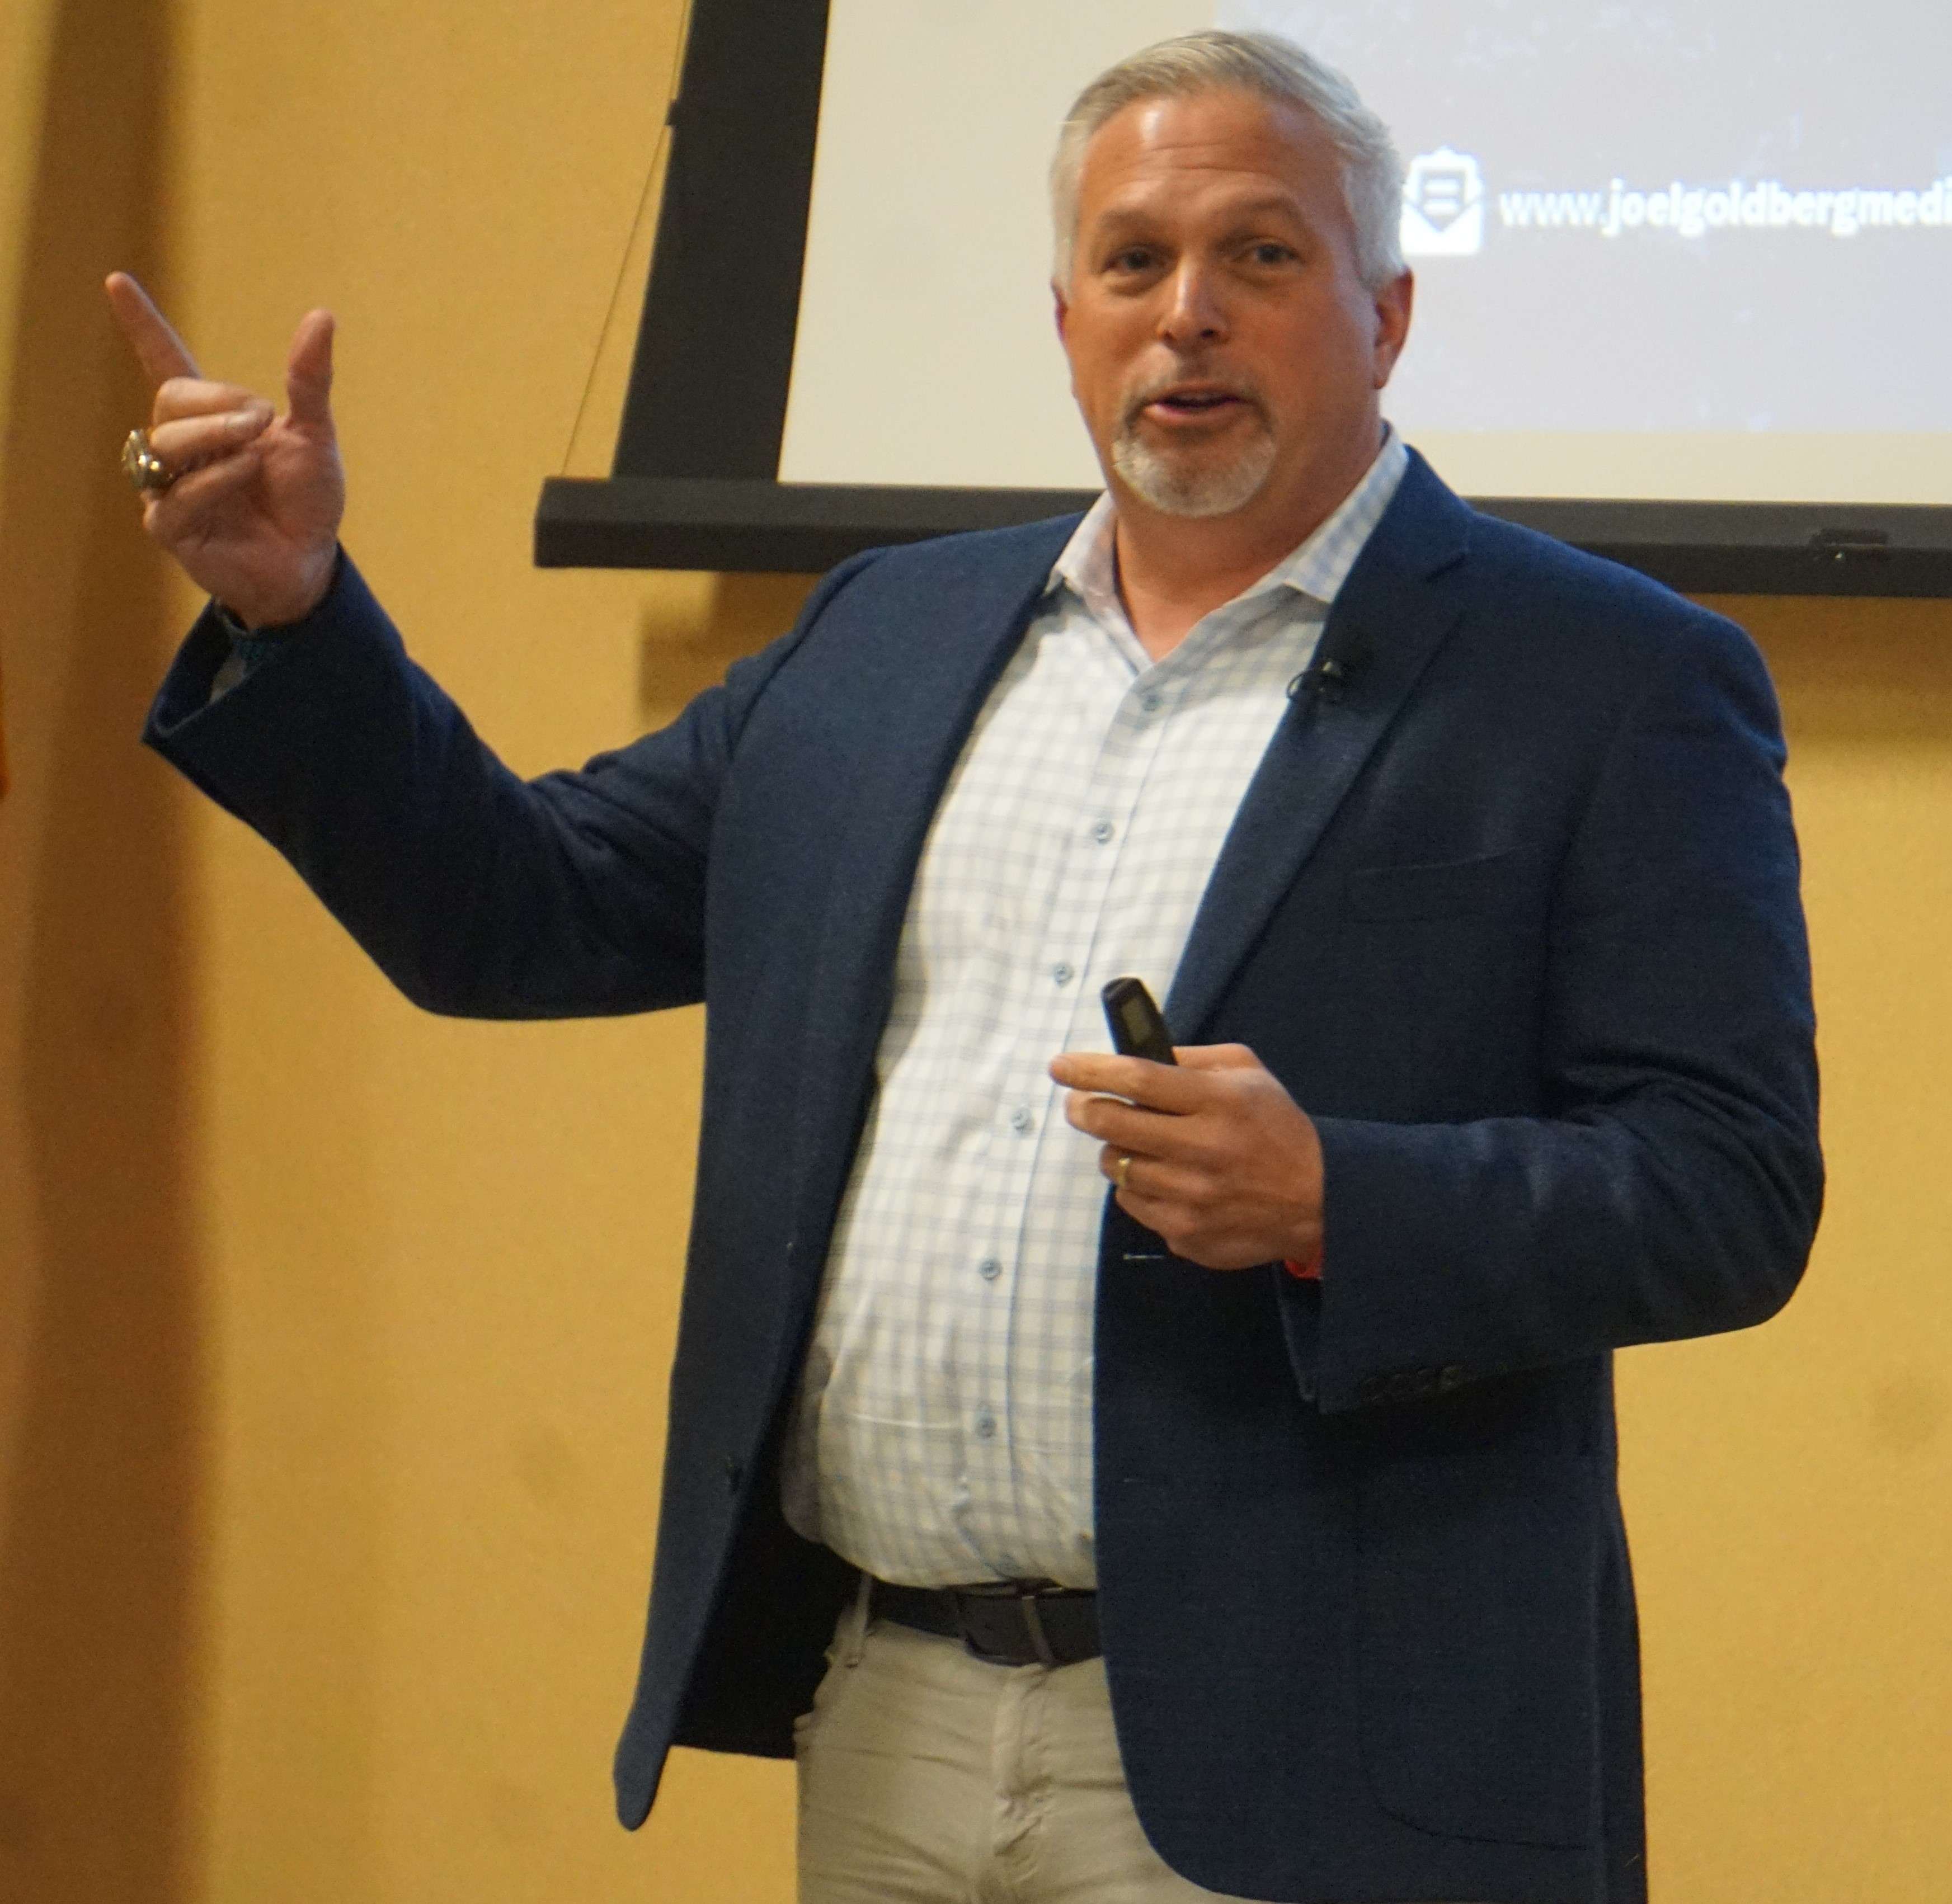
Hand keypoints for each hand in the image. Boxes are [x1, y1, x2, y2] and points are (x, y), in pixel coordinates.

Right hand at [105, 272, 344, 627]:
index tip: (118, 281)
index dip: (142, 325)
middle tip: (264, 418)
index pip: (164, 362)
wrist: (311, 564)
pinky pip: (175, 494)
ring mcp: (169, 487)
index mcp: (210, 419)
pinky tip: (245, 474)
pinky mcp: (170, 527)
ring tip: (255, 447)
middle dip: (217, 403)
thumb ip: (309, 382)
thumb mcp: (315, 437)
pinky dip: (214, 480)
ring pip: (165, 444)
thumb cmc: (307, 502)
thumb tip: (322, 316)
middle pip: (171, 400)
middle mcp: (182, 449)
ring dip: (215, 436)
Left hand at [1050, 1043, 1323, 1271]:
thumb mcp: (1248, 1074)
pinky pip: (1132, 1203)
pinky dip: (1138, 1187)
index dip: (1091, 1071)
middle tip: (1079, 1104)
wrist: (1318, 1200)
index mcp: (1218, 1103)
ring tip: (1140, 1144)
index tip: (1060, 1066)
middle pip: (1113, 1124)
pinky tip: (1164, 1179)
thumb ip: (1191, 1059)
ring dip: (1117, 1150)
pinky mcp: (1186, 1234)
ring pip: (1117, 1167)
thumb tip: (1133, 1055)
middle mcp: (1202, 1151)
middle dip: (1084, 1108)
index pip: (1139, 1079)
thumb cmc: (1277, 1128)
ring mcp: (1191, 1199)